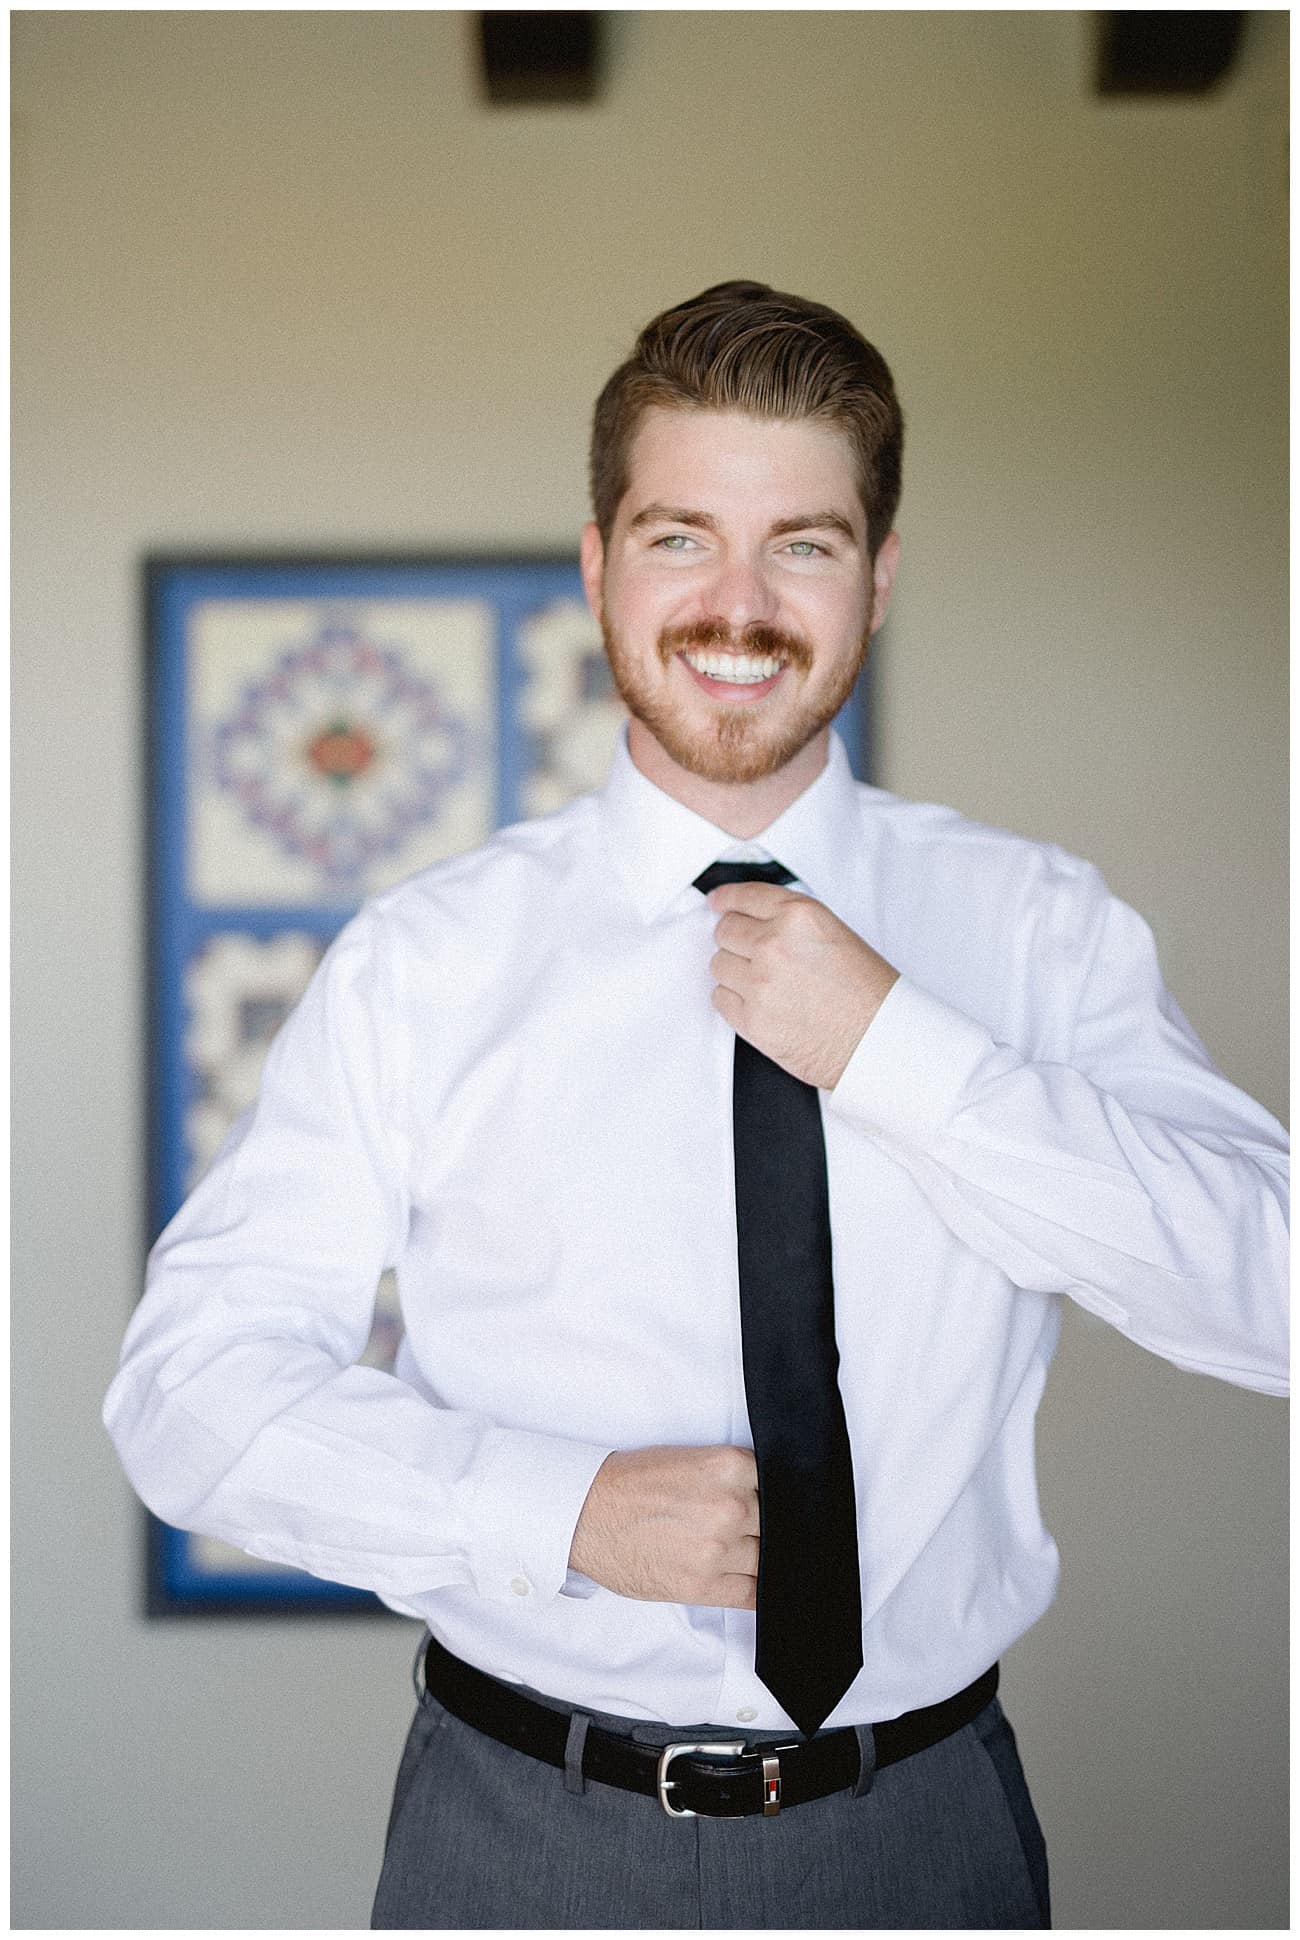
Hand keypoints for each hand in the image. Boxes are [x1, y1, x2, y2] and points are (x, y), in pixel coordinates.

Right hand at [568, 1444, 759, 1608]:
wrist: (585, 1515)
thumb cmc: (629, 1484)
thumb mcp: (688, 1458)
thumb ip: (731, 1476)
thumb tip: (764, 1495)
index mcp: (727, 1467)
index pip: (779, 1483)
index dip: (775, 1496)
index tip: (771, 1503)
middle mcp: (729, 1506)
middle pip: (776, 1523)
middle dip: (765, 1526)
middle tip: (744, 1526)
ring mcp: (718, 1548)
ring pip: (766, 1558)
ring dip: (756, 1557)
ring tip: (734, 1550)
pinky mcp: (703, 1585)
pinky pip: (752, 1594)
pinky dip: (755, 1589)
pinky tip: (747, 1579)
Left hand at [706, 883, 899, 1089]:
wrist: (877, 1039)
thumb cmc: (867, 992)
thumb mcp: (834, 933)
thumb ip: (790, 922)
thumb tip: (752, 921)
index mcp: (798, 917)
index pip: (744, 897)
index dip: (725, 899)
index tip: (716, 902)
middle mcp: (774, 945)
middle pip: (725, 930)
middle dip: (734, 939)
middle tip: (751, 953)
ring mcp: (759, 983)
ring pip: (718, 964)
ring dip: (735, 971)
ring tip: (765, 983)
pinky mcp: (751, 1019)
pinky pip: (720, 998)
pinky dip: (733, 999)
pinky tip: (759, 1003)